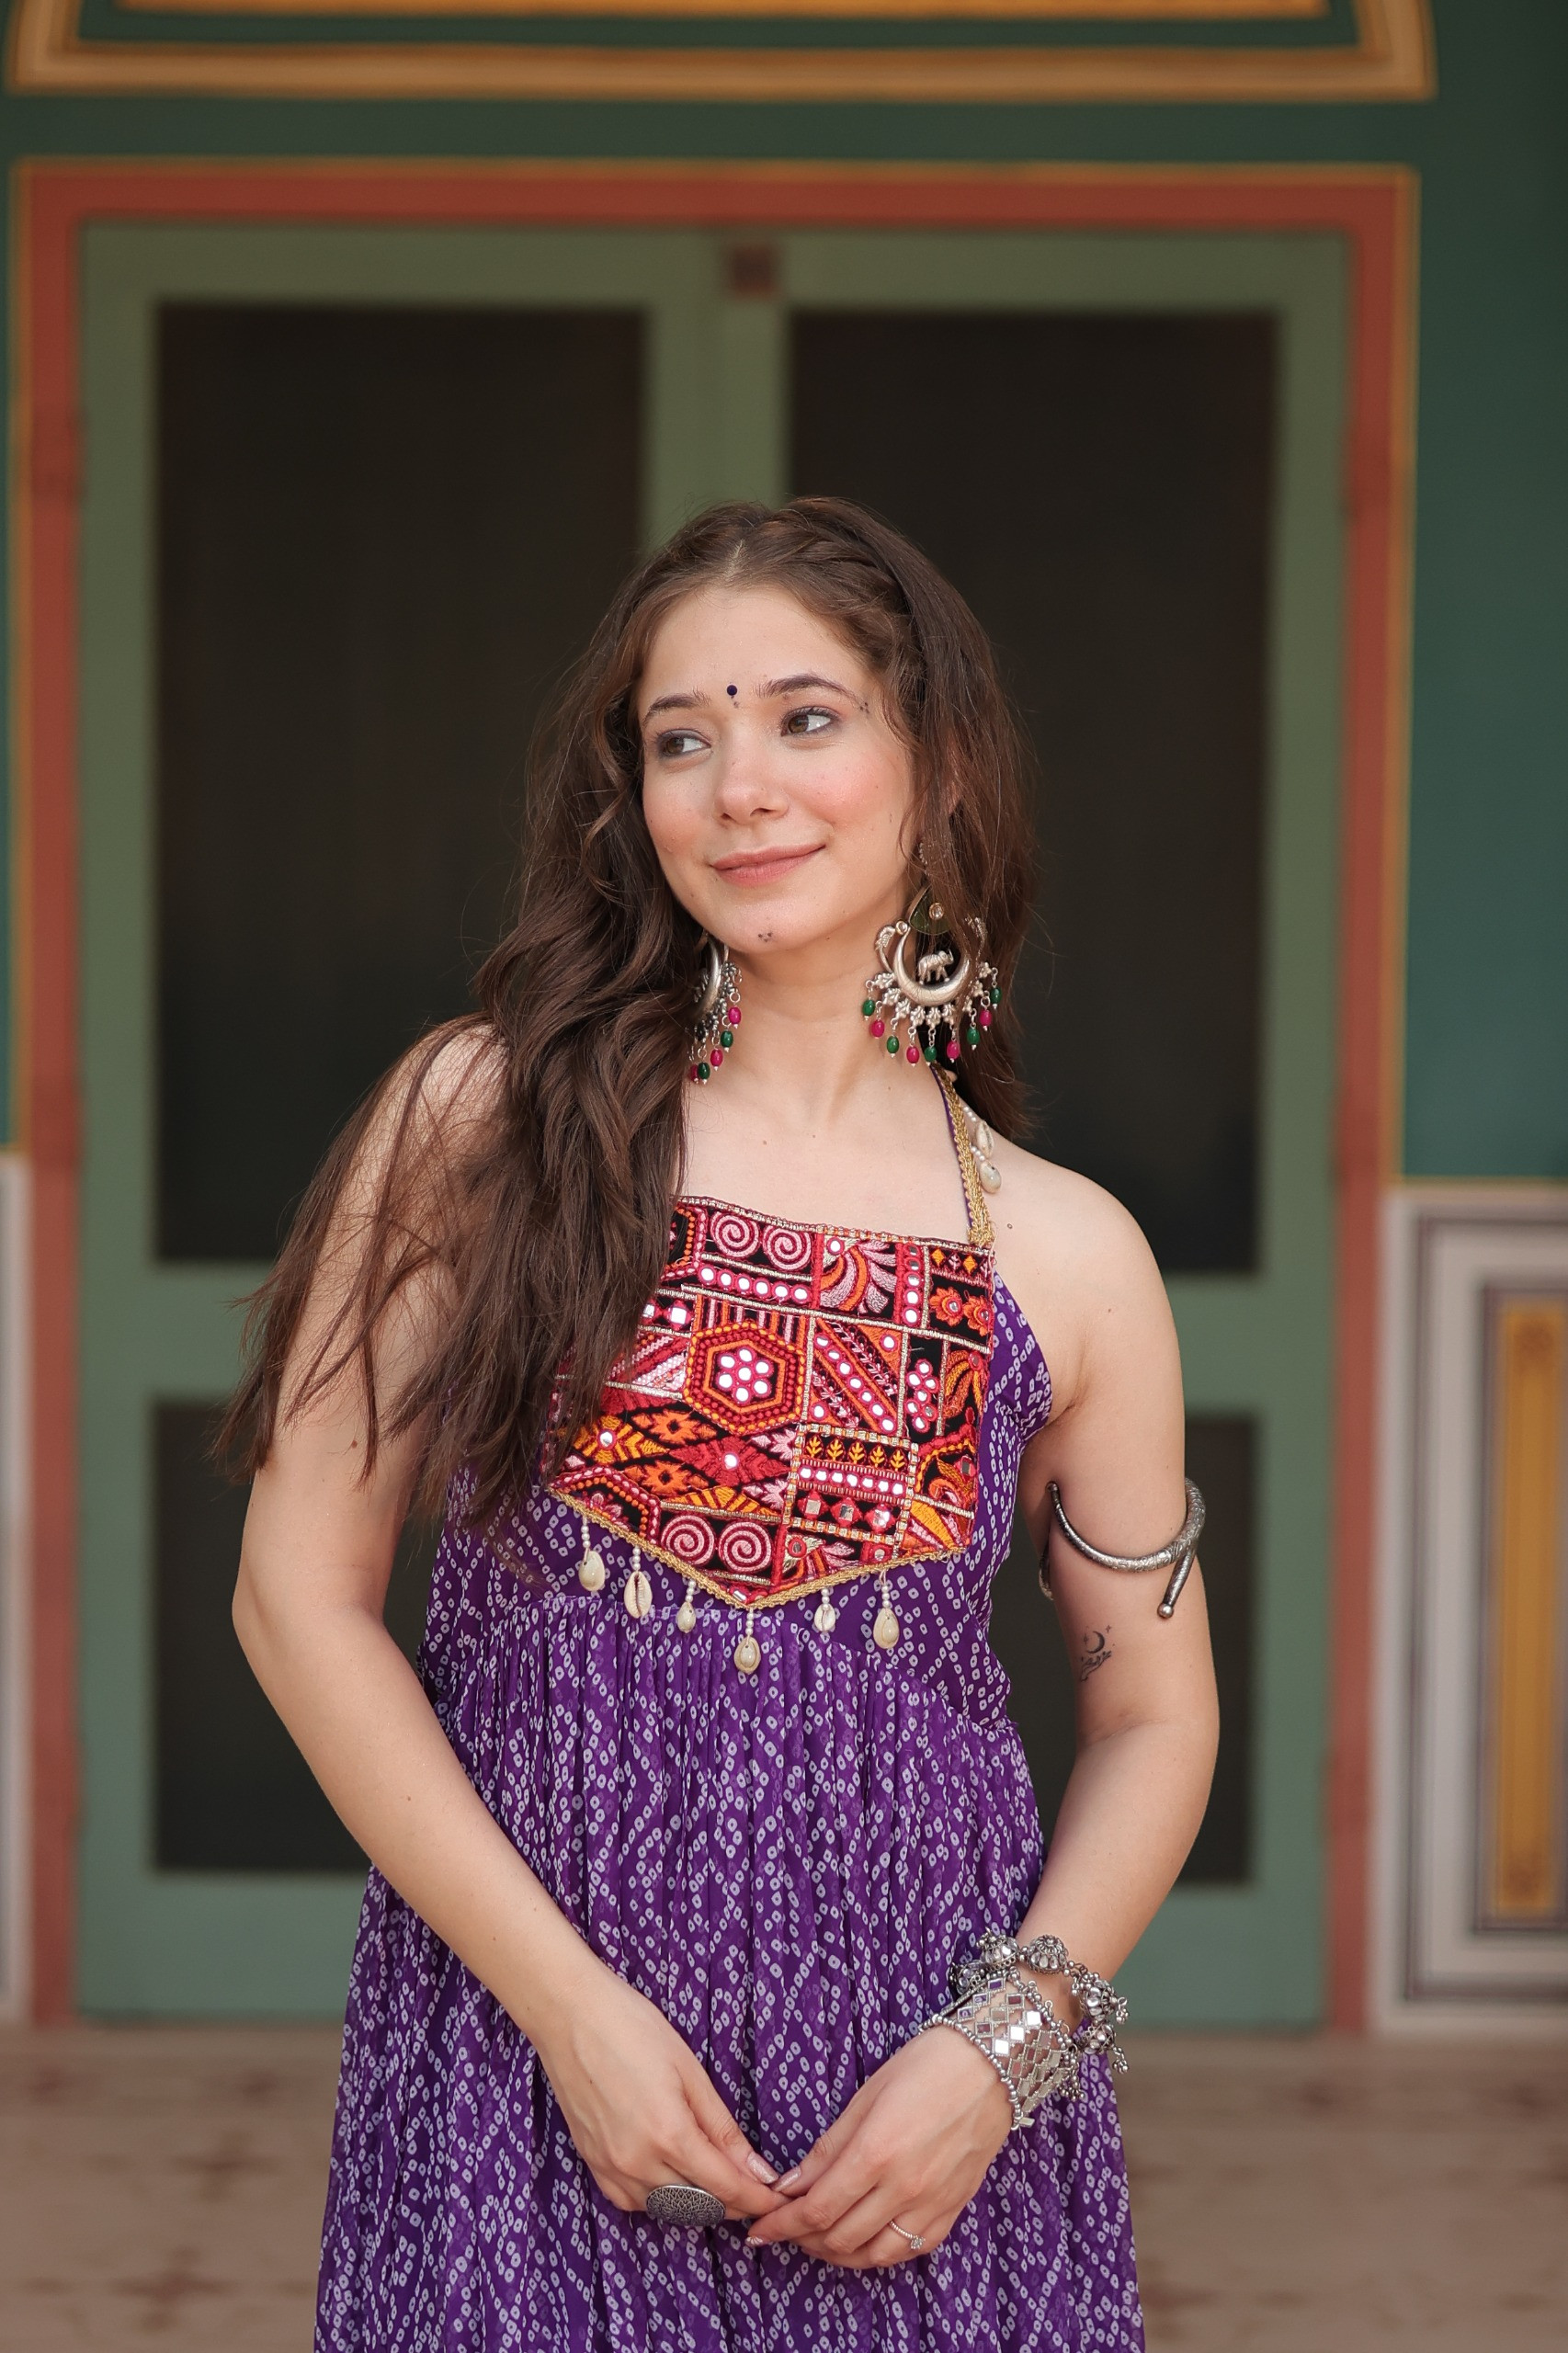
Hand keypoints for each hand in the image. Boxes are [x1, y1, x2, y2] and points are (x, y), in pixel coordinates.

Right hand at [531, 1962, 790, 2224]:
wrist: (568, 2013)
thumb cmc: (632, 2027)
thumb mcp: (689, 2070)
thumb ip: (722, 2128)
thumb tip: (757, 2170)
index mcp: (668, 2133)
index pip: (725, 2188)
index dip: (757, 2199)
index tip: (779, 2200)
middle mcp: (637, 2161)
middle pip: (697, 2206)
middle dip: (731, 2203)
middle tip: (754, 2187)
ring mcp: (609, 2166)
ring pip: (664, 2209)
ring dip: (696, 2203)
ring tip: (717, 2179)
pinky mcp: (591, 2163)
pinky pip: (632, 2200)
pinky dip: (658, 2197)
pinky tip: (671, 2176)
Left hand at [742, 2019, 1012, 2267]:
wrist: (992, 2066)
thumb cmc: (926, 2067)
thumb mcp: (867, 2095)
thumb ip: (828, 2148)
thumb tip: (790, 2184)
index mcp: (876, 2153)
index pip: (816, 2208)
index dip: (782, 2224)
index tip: (759, 2229)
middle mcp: (904, 2188)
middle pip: (839, 2237)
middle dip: (802, 2239)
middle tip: (783, 2228)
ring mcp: (931, 2205)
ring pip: (872, 2255)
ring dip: (836, 2253)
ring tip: (816, 2239)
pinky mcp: (952, 2211)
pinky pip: (909, 2251)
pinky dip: (877, 2254)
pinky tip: (862, 2241)